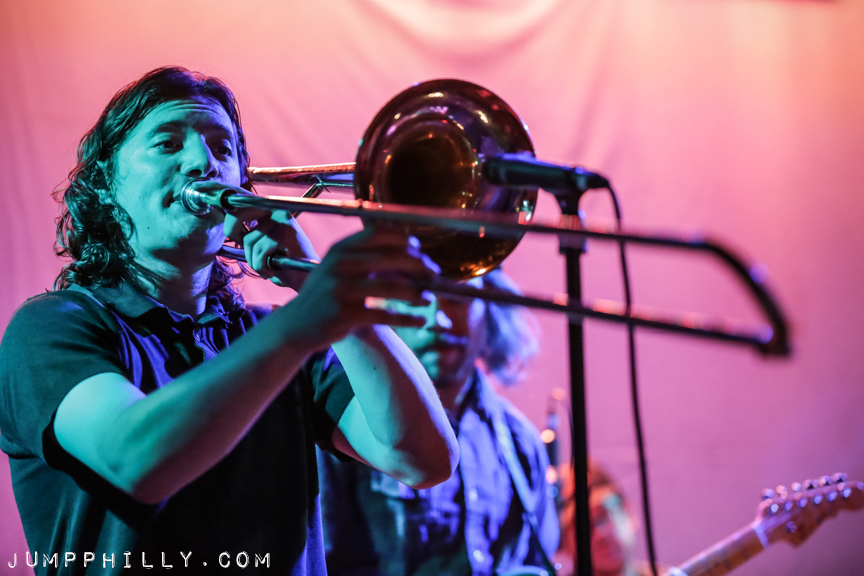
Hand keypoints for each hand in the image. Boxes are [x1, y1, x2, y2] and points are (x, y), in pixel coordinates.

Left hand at [223, 206, 318, 291]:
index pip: (242, 201)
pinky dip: (263, 267)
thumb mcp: (262, 242)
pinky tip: (274, 270)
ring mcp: (282, 221)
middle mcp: (278, 210)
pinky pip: (260, 252)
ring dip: (254, 260)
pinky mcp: (285, 235)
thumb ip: (248, 231)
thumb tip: (228, 226)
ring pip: (249, 241)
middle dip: (232, 231)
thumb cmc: (284, 262)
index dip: (228, 210)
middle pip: (238, 213)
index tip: (224, 216)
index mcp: (272, 208)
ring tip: (268, 267)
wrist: (307, 277)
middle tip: (241, 246)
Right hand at [285, 226, 440, 349]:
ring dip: (416, 294)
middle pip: (390, 257)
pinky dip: (407, 318)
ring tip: (428, 299)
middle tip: (432, 275)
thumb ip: (364, 256)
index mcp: (339, 249)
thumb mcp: (337, 268)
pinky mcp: (344, 314)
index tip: (419, 250)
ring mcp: (341, 290)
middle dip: (418, 266)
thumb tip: (408, 248)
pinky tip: (420, 320)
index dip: (404, 240)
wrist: (295, 326)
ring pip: (391, 287)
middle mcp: (339, 265)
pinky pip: (385, 314)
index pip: (378, 233)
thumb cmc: (324, 296)